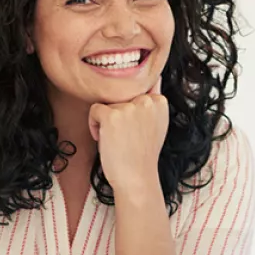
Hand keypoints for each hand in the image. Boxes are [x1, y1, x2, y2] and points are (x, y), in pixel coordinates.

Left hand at [88, 78, 167, 194]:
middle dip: (119, 115)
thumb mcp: (157, 123)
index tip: (136, 132)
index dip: (131, 113)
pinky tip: (106, 140)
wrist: (136, 178)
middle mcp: (147, 100)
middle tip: (126, 138)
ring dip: (107, 122)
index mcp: (160, 101)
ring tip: (118, 141)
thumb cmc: (142, 154)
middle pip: (120, 97)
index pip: (135, 93)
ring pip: (107, 104)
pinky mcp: (112, 114)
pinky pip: (95, 110)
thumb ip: (154, 100)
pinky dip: (95, 126)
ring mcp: (130, 107)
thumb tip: (156, 76)